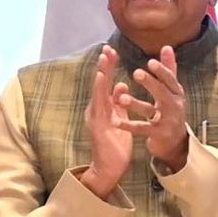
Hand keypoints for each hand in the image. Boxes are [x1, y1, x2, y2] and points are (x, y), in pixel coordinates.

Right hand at [78, 49, 137, 200]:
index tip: (112, 50)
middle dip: (104, 65)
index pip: (106, 83)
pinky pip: (100, 107)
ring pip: (98, 93)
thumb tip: (121, 84)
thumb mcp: (119, 119)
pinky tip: (104, 81)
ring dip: (101, 75)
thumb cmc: (115, 144)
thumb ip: (119, 102)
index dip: (109, 67)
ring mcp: (96, 118)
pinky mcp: (98, 126)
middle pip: (100, 84)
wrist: (109, 168)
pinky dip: (101, 92)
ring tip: (104, 59)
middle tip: (107, 47)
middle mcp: (97, 110)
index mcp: (104, 108)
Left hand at [125, 47, 193, 169]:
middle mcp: (175, 106)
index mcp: (177, 93)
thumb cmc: (171, 111)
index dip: (161, 71)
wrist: (175, 142)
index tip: (150, 62)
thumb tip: (166, 46)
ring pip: (149, 111)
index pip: (170, 80)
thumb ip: (169, 69)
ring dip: (134, 104)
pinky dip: (128, 126)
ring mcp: (167, 122)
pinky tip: (116, 121)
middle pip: (162, 93)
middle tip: (136, 73)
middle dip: (150, 83)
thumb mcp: (172, 90)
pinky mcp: (158, 135)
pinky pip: (142, 129)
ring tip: (120, 98)